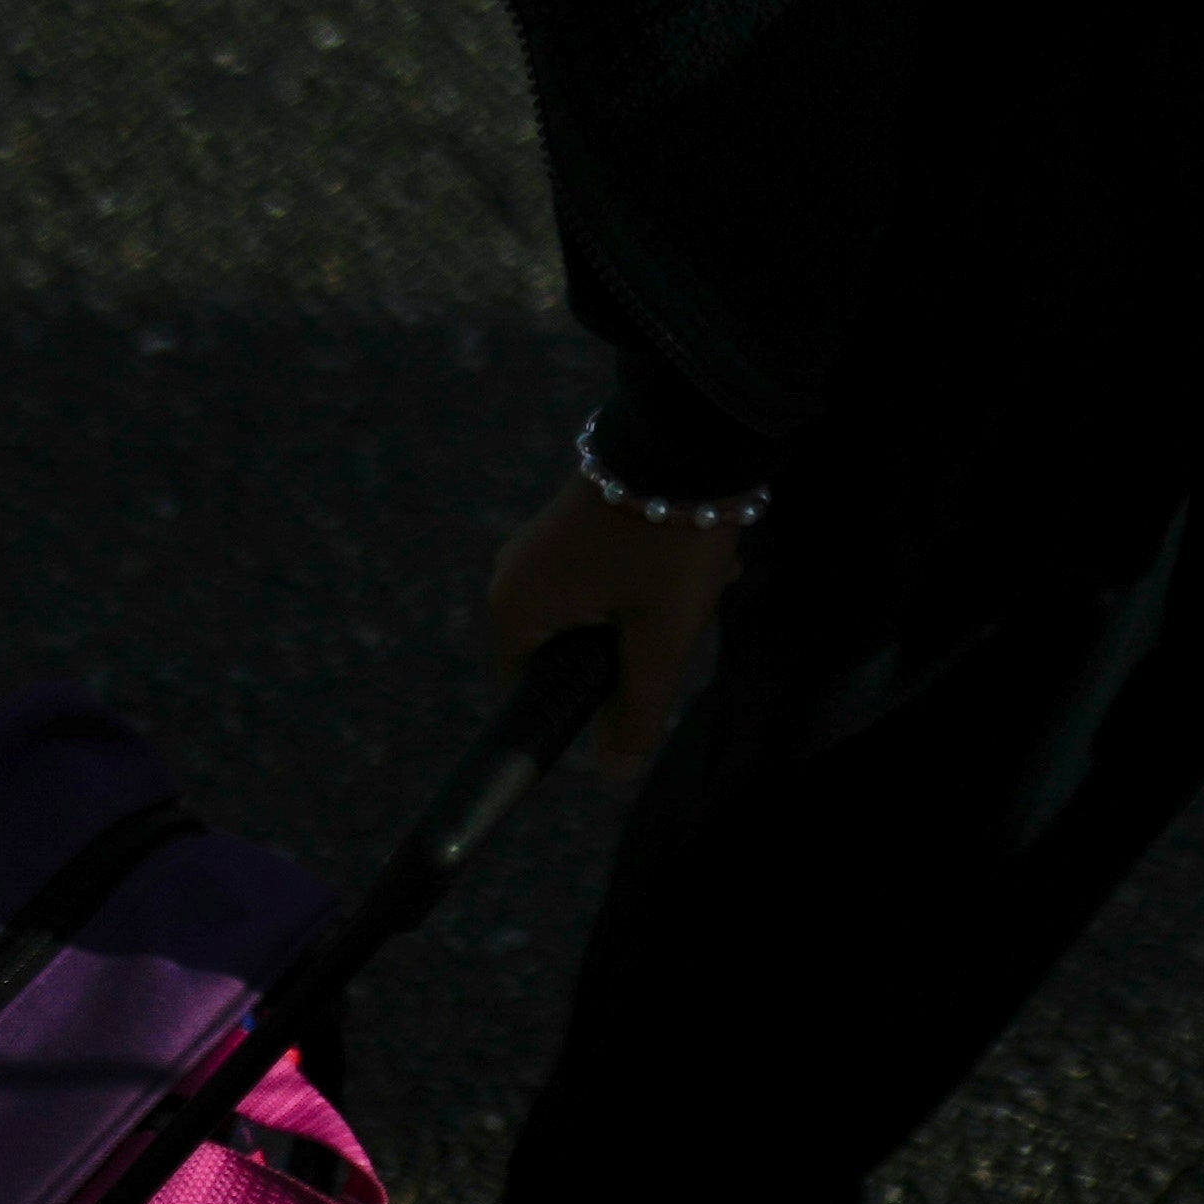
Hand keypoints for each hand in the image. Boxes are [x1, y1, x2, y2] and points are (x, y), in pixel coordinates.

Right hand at [483, 473, 748, 773]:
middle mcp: (514, 573)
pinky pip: (606, 570)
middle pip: (573, 647)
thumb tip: (612, 770)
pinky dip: (649, 573)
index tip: (639, 670)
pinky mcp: (572, 516)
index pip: (533, 688)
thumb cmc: (666, 542)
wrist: (687, 433)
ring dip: (651, 604)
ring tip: (690, 578)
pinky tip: (690, 552)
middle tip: (675, 613)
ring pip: (600, 607)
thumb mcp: (660, 638)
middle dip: (633, 641)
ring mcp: (540, 541)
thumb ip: (635, 711)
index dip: (589, 694)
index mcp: (514, 609)